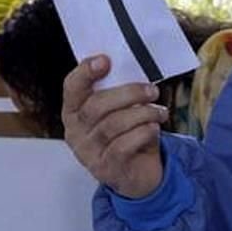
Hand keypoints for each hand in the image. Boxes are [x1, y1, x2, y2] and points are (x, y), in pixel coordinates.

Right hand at [62, 55, 168, 198]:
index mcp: (75, 111)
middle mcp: (76, 132)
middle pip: (96, 106)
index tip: (105, 59)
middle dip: (129, 93)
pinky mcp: (106, 168)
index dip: (85, 72)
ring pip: (113, 125)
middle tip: (152, 91)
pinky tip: (154, 128)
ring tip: (159, 112)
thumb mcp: (121, 109)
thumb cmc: (128, 132)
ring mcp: (88, 152)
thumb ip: (119, 89)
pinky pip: (124, 145)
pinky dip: (143, 133)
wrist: (138, 171)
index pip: (72, 87)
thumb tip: (132, 64)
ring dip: (143, 114)